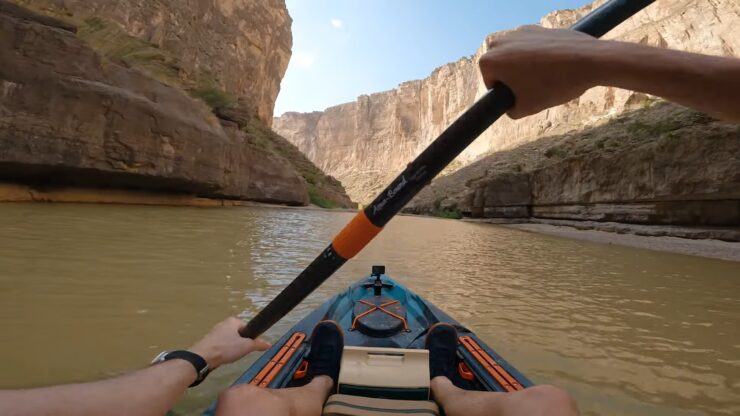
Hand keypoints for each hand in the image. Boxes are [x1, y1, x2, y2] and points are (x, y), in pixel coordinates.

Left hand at [189, 317, 270, 368]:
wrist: (203, 357)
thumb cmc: (226, 348)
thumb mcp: (246, 346)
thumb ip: (258, 344)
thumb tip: (269, 344)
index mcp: (233, 321)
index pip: (248, 327)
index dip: (251, 338)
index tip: (250, 347)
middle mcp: (224, 323)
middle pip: (239, 334)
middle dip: (242, 344)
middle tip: (241, 352)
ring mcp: (215, 332)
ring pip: (230, 340)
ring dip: (233, 348)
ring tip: (231, 356)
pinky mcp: (209, 341)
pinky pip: (222, 345)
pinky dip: (224, 351)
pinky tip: (224, 357)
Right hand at [479, 25, 600, 118]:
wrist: (588, 61)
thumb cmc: (553, 85)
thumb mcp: (525, 109)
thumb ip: (509, 110)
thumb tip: (510, 104)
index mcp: (489, 61)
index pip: (491, 84)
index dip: (508, 94)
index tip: (526, 94)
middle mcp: (498, 41)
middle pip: (500, 68)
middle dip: (513, 77)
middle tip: (535, 87)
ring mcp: (518, 31)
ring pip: (515, 57)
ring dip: (524, 67)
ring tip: (546, 76)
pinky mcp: (535, 27)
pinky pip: (529, 47)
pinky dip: (537, 56)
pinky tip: (554, 65)